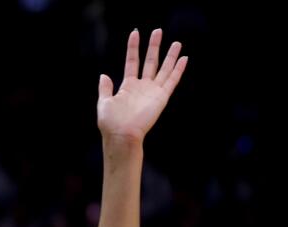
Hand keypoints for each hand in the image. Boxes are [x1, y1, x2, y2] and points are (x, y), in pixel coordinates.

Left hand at [97, 29, 187, 147]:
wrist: (122, 135)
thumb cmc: (111, 123)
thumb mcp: (104, 103)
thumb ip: (105, 88)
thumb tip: (103, 75)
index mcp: (128, 86)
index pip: (132, 61)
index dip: (133, 47)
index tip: (135, 32)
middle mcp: (142, 86)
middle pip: (150, 61)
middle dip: (154, 46)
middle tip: (158, 30)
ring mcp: (153, 91)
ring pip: (164, 68)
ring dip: (170, 56)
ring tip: (176, 42)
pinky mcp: (161, 97)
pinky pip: (172, 81)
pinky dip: (178, 70)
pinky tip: (184, 58)